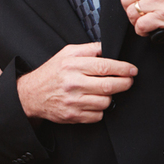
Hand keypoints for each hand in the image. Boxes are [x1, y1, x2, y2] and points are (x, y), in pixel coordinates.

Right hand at [17, 42, 136, 123]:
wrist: (31, 94)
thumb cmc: (51, 72)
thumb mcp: (66, 53)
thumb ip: (88, 49)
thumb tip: (108, 47)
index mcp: (72, 65)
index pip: (104, 66)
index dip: (123, 68)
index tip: (132, 70)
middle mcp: (72, 83)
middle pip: (109, 86)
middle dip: (125, 83)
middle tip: (129, 81)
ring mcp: (73, 101)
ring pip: (105, 102)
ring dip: (110, 97)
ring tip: (106, 91)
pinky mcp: (73, 116)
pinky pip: (97, 116)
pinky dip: (100, 109)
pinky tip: (94, 101)